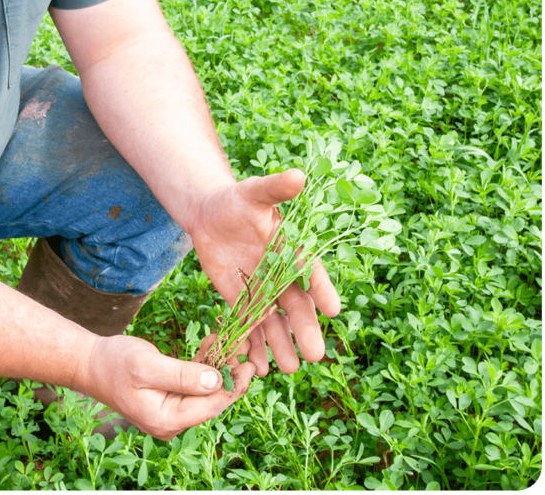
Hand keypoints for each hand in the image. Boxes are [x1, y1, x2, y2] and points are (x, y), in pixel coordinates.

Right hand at [83, 333, 254, 439]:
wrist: (89, 363)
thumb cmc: (115, 363)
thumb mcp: (148, 366)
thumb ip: (182, 375)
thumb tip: (216, 380)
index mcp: (167, 420)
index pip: (211, 406)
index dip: (233, 385)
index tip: (250, 363)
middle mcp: (172, 421)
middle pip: (212, 399)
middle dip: (231, 373)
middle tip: (246, 346)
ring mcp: (170, 409)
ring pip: (206, 389)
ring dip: (220, 365)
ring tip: (234, 340)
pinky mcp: (169, 396)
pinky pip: (194, 382)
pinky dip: (205, 363)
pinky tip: (213, 342)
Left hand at [189, 169, 340, 375]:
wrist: (210, 214)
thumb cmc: (238, 200)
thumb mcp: (254, 192)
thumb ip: (275, 188)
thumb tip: (298, 175)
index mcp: (294, 249)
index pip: (311, 271)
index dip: (322, 288)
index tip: (333, 309)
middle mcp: (282, 275)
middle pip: (297, 306)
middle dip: (305, 329)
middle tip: (315, 355)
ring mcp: (263, 290)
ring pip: (275, 322)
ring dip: (281, 345)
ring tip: (287, 370)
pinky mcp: (241, 299)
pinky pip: (250, 325)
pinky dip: (252, 344)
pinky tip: (255, 367)